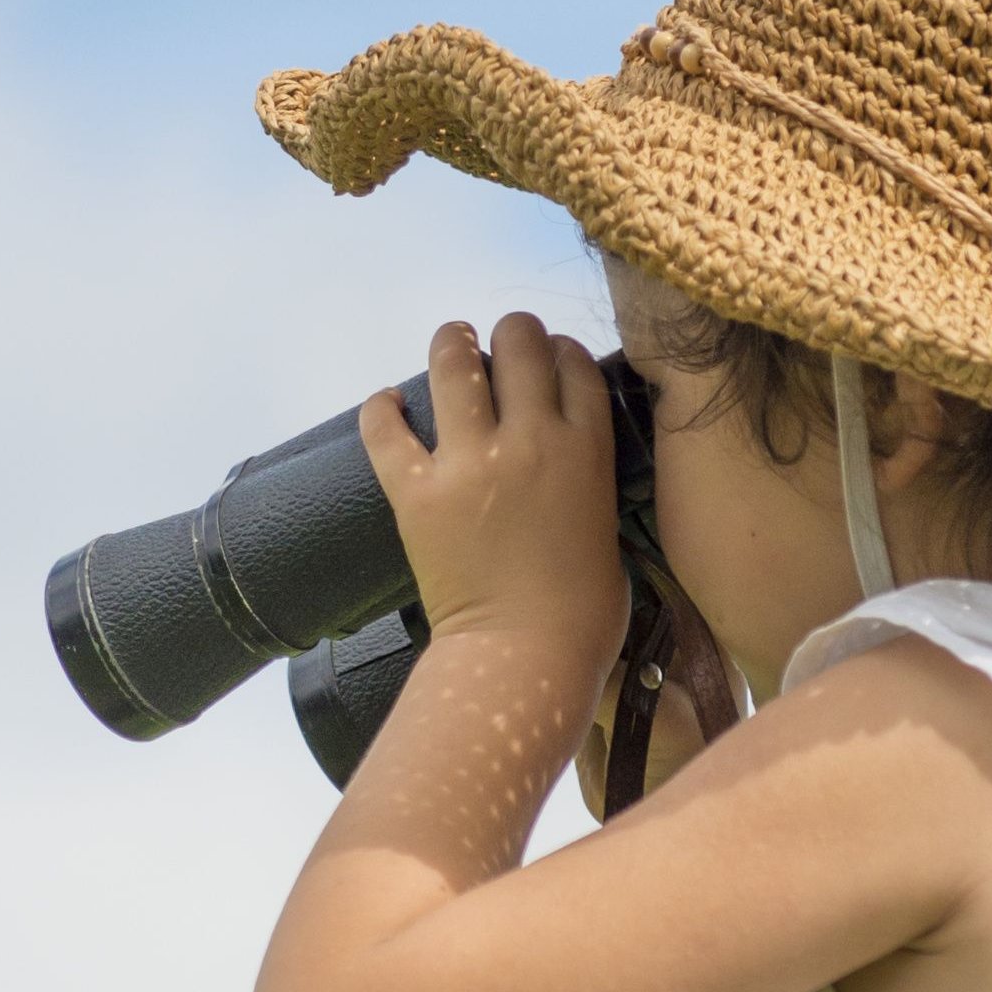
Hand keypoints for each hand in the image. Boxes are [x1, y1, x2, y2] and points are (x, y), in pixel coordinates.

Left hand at [357, 313, 626, 662]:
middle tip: (497, 351)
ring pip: (454, 364)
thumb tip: (567, 463)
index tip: (547, 361)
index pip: (572, 362)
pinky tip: (388, 405)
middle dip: (510, 335)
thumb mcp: (609, 524)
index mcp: (586, 448)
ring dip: (451, 345)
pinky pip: (386, 430)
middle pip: (520, 343)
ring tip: (451, 346)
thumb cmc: (585, 612)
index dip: (558, 351)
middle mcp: (530, 438)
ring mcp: (469, 462)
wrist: (527, 655)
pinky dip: (382, 410)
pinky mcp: (416, 492)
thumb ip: (588, 478)